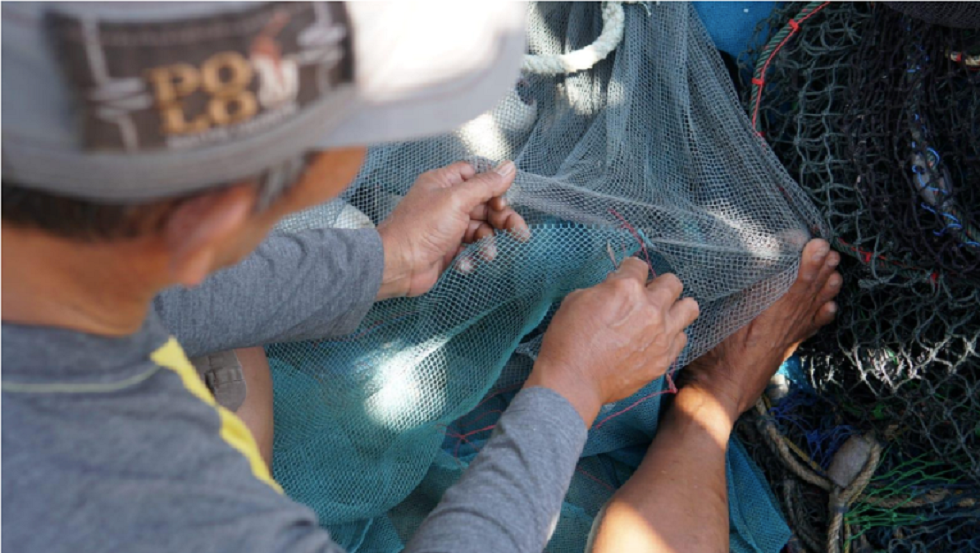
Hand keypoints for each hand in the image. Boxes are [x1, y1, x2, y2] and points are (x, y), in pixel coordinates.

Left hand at [375, 161, 529, 298]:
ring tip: (489, 252)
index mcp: (444, 182)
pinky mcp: (449, 247)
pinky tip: (469, 261)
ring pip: (482, 227)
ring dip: (489, 240)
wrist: (397, 266)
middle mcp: (446, 201)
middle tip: (518, 231)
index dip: (494, 186)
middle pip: (485, 203)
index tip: (504, 200)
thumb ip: (485, 184)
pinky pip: (472, 246)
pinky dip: (475, 254)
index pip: (477, 175)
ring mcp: (448, 225)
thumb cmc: (419, 229)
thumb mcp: (456, 200)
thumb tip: (508, 167)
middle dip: (502, 218)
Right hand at [525, 258, 699, 425]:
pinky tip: (656, 338)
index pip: (639, 265)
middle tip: (646, 295)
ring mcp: (662, 335)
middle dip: (658, 284)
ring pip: (690, 308)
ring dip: (676, 307)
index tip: (625, 276)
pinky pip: (681, 338)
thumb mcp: (576, 300)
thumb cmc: (568, 340)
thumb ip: (603, 289)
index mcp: (626, 289)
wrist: (574, 381)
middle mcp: (651, 308)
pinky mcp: (664, 358)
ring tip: (662, 314)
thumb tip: (614, 288)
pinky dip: (671, 335)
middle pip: (672, 282)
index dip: (629, 269)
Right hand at [678, 238, 840, 422]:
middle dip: (821, 271)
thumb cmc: (714, 356)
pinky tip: (830, 308)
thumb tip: (759, 266)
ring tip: (837, 273)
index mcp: (768, 316)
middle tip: (832, 252)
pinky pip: (808, 330)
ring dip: (826, 290)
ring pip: (812, 310)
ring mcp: (786, 339)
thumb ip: (742, 294)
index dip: (808, 263)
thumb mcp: (722, 319)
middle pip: (807, 294)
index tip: (817, 244)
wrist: (719, 392)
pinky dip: (821, 317)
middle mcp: (783, 326)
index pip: (794, 284)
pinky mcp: (783, 350)